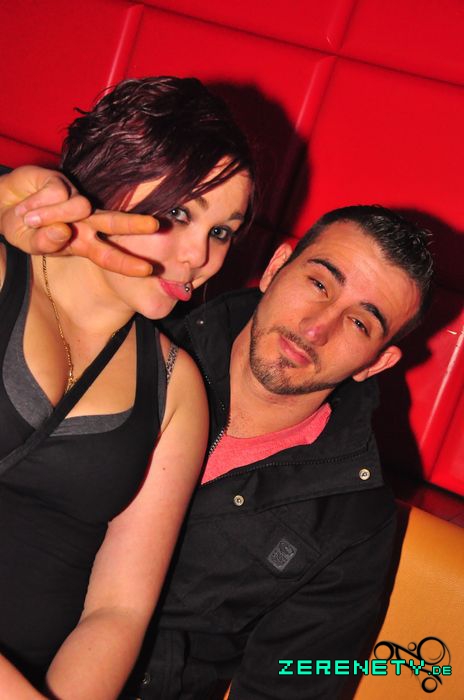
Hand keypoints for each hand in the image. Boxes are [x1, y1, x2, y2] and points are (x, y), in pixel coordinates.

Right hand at [0, 166, 157, 276]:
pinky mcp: (61, 182)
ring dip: (49, 216)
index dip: (128, 263)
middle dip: (135, 225)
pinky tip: (27, 204)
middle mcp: (86, 221)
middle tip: (156, 226)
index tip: (148, 270)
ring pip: (79, 207)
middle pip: (114, 223)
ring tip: (27, 216)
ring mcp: (75, 200)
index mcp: (84, 243)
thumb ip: (47, 243)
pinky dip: (36, 204)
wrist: (3, 205)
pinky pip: (53, 196)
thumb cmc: (22, 228)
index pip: (110, 256)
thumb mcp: (30, 243)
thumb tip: (64, 229)